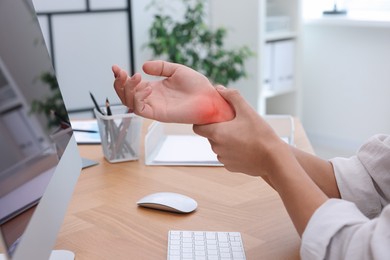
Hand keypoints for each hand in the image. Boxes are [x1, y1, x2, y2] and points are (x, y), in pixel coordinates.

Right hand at [112, 61, 234, 123]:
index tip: (116, 67)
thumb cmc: (197, 86)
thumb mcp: (176, 70)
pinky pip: (141, 109)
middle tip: (121, 73)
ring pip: (130, 103)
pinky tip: (146, 88)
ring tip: (136, 78)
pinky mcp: (159, 115)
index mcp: (154, 89)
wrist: (210, 98)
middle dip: (119, 84)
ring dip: (128, 90)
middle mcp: (152, 99)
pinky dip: (138, 98)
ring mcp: (155, 107)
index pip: (131, 85)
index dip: (121, 77)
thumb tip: (143, 66)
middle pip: (126, 96)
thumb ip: (160, 67)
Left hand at [193, 86, 285, 176]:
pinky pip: (227, 156)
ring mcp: (223, 159)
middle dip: (218, 129)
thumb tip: (219, 88)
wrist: (274, 159)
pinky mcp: (231, 167)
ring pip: (219, 146)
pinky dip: (233, 152)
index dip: (203, 121)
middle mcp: (216, 148)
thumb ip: (232, 97)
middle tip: (234, 124)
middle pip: (210, 136)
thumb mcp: (247, 111)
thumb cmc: (261, 134)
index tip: (213, 117)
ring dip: (226, 141)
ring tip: (242, 136)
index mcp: (217, 134)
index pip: (197, 128)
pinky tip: (246, 147)